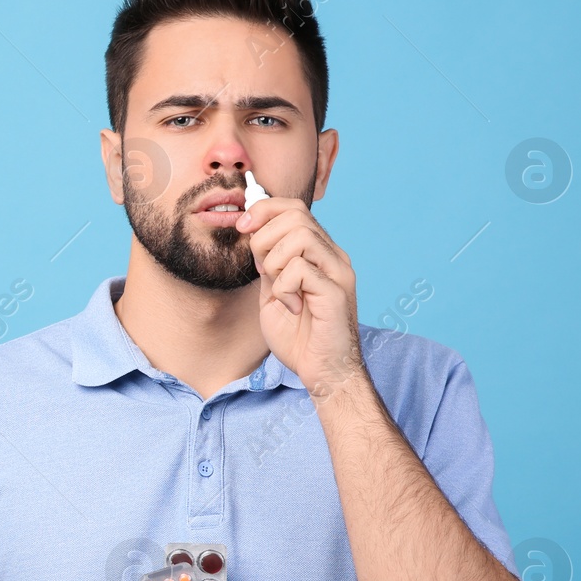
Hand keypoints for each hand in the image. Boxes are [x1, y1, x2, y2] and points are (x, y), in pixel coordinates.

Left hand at [236, 197, 363, 393]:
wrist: (322, 372)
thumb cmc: (299, 337)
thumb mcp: (273, 292)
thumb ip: (267, 264)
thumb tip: (251, 231)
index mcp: (319, 253)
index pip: (293, 208)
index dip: (263, 210)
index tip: (242, 228)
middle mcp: (333, 256)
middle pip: (295, 215)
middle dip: (264, 239)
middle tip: (263, 271)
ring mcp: (338, 271)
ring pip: (300, 236)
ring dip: (275, 262)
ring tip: (280, 290)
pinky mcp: (337, 291)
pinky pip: (300, 269)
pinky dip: (283, 288)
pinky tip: (291, 307)